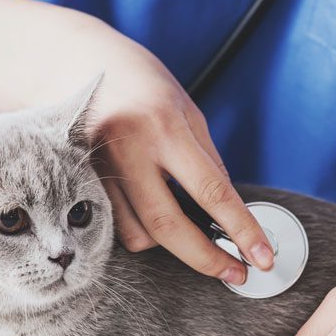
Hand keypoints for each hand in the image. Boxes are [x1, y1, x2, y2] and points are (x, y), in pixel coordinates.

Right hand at [74, 19, 274, 282]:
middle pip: (168, 226)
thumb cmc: (142, 85)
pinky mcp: (78, 182)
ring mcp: (97, 168)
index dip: (241, 230)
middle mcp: (127, 148)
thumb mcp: (186, 112)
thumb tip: (231, 215)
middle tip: (235, 274)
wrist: (74, 61)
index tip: (261, 259)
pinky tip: (149, 212)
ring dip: (168, 243)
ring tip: (183, 226)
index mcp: (163, 124)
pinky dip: (140, 230)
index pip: (211, 191)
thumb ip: (207, 162)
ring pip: (138, 234)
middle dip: (206, 259)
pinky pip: (116, 226)